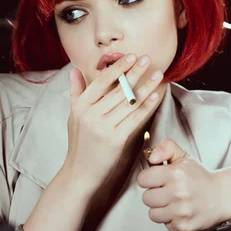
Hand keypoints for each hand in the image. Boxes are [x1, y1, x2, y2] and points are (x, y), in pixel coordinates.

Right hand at [64, 54, 163, 191]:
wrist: (80, 173)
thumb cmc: (79, 143)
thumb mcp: (73, 116)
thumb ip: (76, 92)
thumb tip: (75, 70)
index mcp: (80, 106)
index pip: (101, 81)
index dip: (117, 68)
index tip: (131, 57)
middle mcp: (90, 114)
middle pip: (117, 89)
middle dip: (134, 72)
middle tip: (147, 58)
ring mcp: (102, 127)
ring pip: (129, 102)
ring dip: (146, 86)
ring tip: (157, 75)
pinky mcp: (115, 140)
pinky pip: (135, 119)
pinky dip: (147, 106)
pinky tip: (156, 96)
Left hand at [137, 138, 225, 230]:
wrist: (222, 196)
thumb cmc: (200, 177)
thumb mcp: (183, 156)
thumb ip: (165, 148)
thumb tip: (152, 158)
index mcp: (176, 174)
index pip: (142, 179)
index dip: (149, 178)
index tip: (158, 179)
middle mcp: (178, 193)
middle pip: (146, 198)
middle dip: (155, 194)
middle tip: (168, 191)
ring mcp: (181, 211)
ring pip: (153, 214)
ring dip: (161, 209)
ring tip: (174, 202)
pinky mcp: (184, 226)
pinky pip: (165, 224)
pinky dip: (171, 219)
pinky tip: (181, 211)